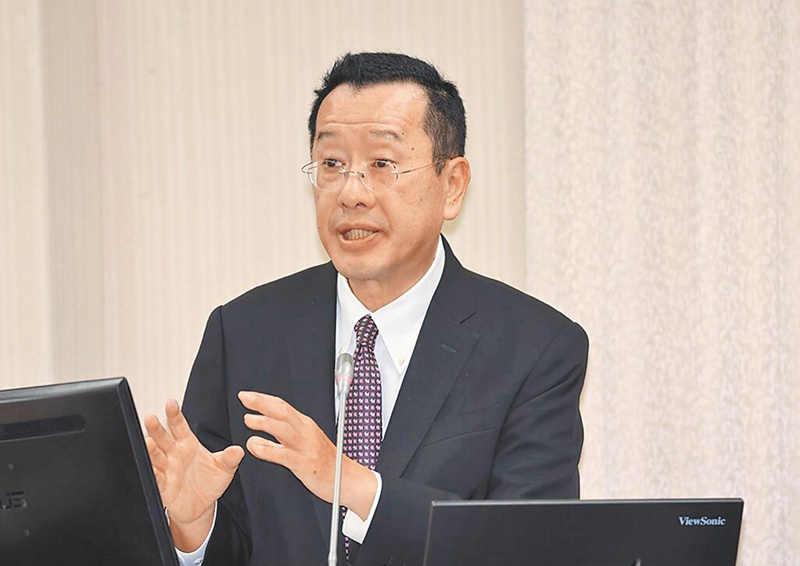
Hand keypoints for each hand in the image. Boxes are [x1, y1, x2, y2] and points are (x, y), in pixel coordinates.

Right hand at [144, 399, 244, 550]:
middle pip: (163, 438)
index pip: (180, 426)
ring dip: (151, 449)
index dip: (175, 415)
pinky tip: (148, 467)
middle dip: (156, 428)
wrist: (201, 507)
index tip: (170, 403)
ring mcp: (167, 469)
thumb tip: (239, 450)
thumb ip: (230, 458)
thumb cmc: (210, 482)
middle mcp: (175, 454)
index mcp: (189, 445)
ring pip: (156, 456)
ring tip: (148, 442)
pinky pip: (155, 477)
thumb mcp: (224, 469)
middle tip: (150, 417)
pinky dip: (151, 472)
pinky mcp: (163, 485)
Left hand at [238, 391, 376, 519]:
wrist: (348, 479)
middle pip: (282, 411)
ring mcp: (306, 447)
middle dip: (262, 402)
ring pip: (284, 429)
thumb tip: (263, 430)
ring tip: (248, 419)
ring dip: (265, 422)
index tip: (247, 395)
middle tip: (244, 397)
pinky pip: (284, 455)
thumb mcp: (307, 441)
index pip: (283, 406)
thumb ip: (287, 434)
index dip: (264, 399)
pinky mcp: (305, 463)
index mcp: (305, 425)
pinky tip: (256, 447)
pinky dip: (268, 449)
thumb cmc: (325, 462)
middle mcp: (306, 431)